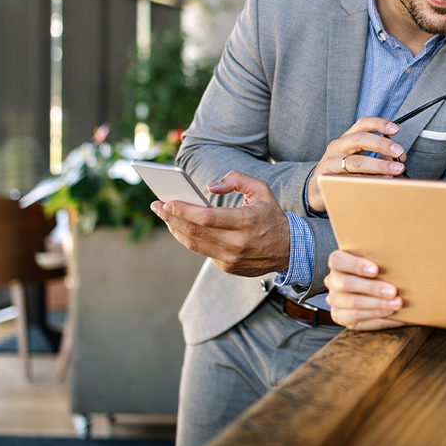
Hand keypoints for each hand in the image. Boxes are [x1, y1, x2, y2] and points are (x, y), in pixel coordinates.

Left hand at [152, 171, 290, 276]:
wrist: (288, 249)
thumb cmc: (271, 216)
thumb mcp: (262, 190)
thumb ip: (237, 179)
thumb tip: (210, 186)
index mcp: (246, 221)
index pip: (207, 217)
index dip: (183, 210)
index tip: (166, 202)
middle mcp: (237, 243)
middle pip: (194, 231)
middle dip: (170, 218)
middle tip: (156, 206)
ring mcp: (231, 258)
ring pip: (193, 244)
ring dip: (175, 230)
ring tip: (165, 216)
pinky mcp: (227, 266)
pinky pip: (202, 252)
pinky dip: (189, 239)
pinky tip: (181, 228)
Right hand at [307, 117, 406, 212]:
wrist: (315, 188)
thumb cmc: (341, 170)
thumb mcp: (359, 158)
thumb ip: (378, 156)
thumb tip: (398, 159)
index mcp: (347, 138)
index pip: (362, 124)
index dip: (379, 124)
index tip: (395, 129)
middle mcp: (338, 146)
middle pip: (360, 139)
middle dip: (382, 144)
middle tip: (399, 152)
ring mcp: (332, 163)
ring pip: (356, 162)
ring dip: (379, 165)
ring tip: (395, 169)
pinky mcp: (329, 180)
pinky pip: (351, 180)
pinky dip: (369, 181)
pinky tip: (381, 182)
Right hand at [324, 249, 404, 329]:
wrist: (370, 290)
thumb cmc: (376, 271)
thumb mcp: (376, 261)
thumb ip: (381, 260)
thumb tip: (401, 259)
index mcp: (338, 262)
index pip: (338, 261)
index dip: (356, 265)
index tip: (376, 270)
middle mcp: (333, 281)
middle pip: (346, 283)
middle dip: (372, 288)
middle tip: (393, 291)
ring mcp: (335, 301)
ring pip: (353, 303)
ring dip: (378, 305)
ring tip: (397, 304)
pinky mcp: (341, 317)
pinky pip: (358, 319)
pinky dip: (378, 317)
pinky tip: (392, 314)